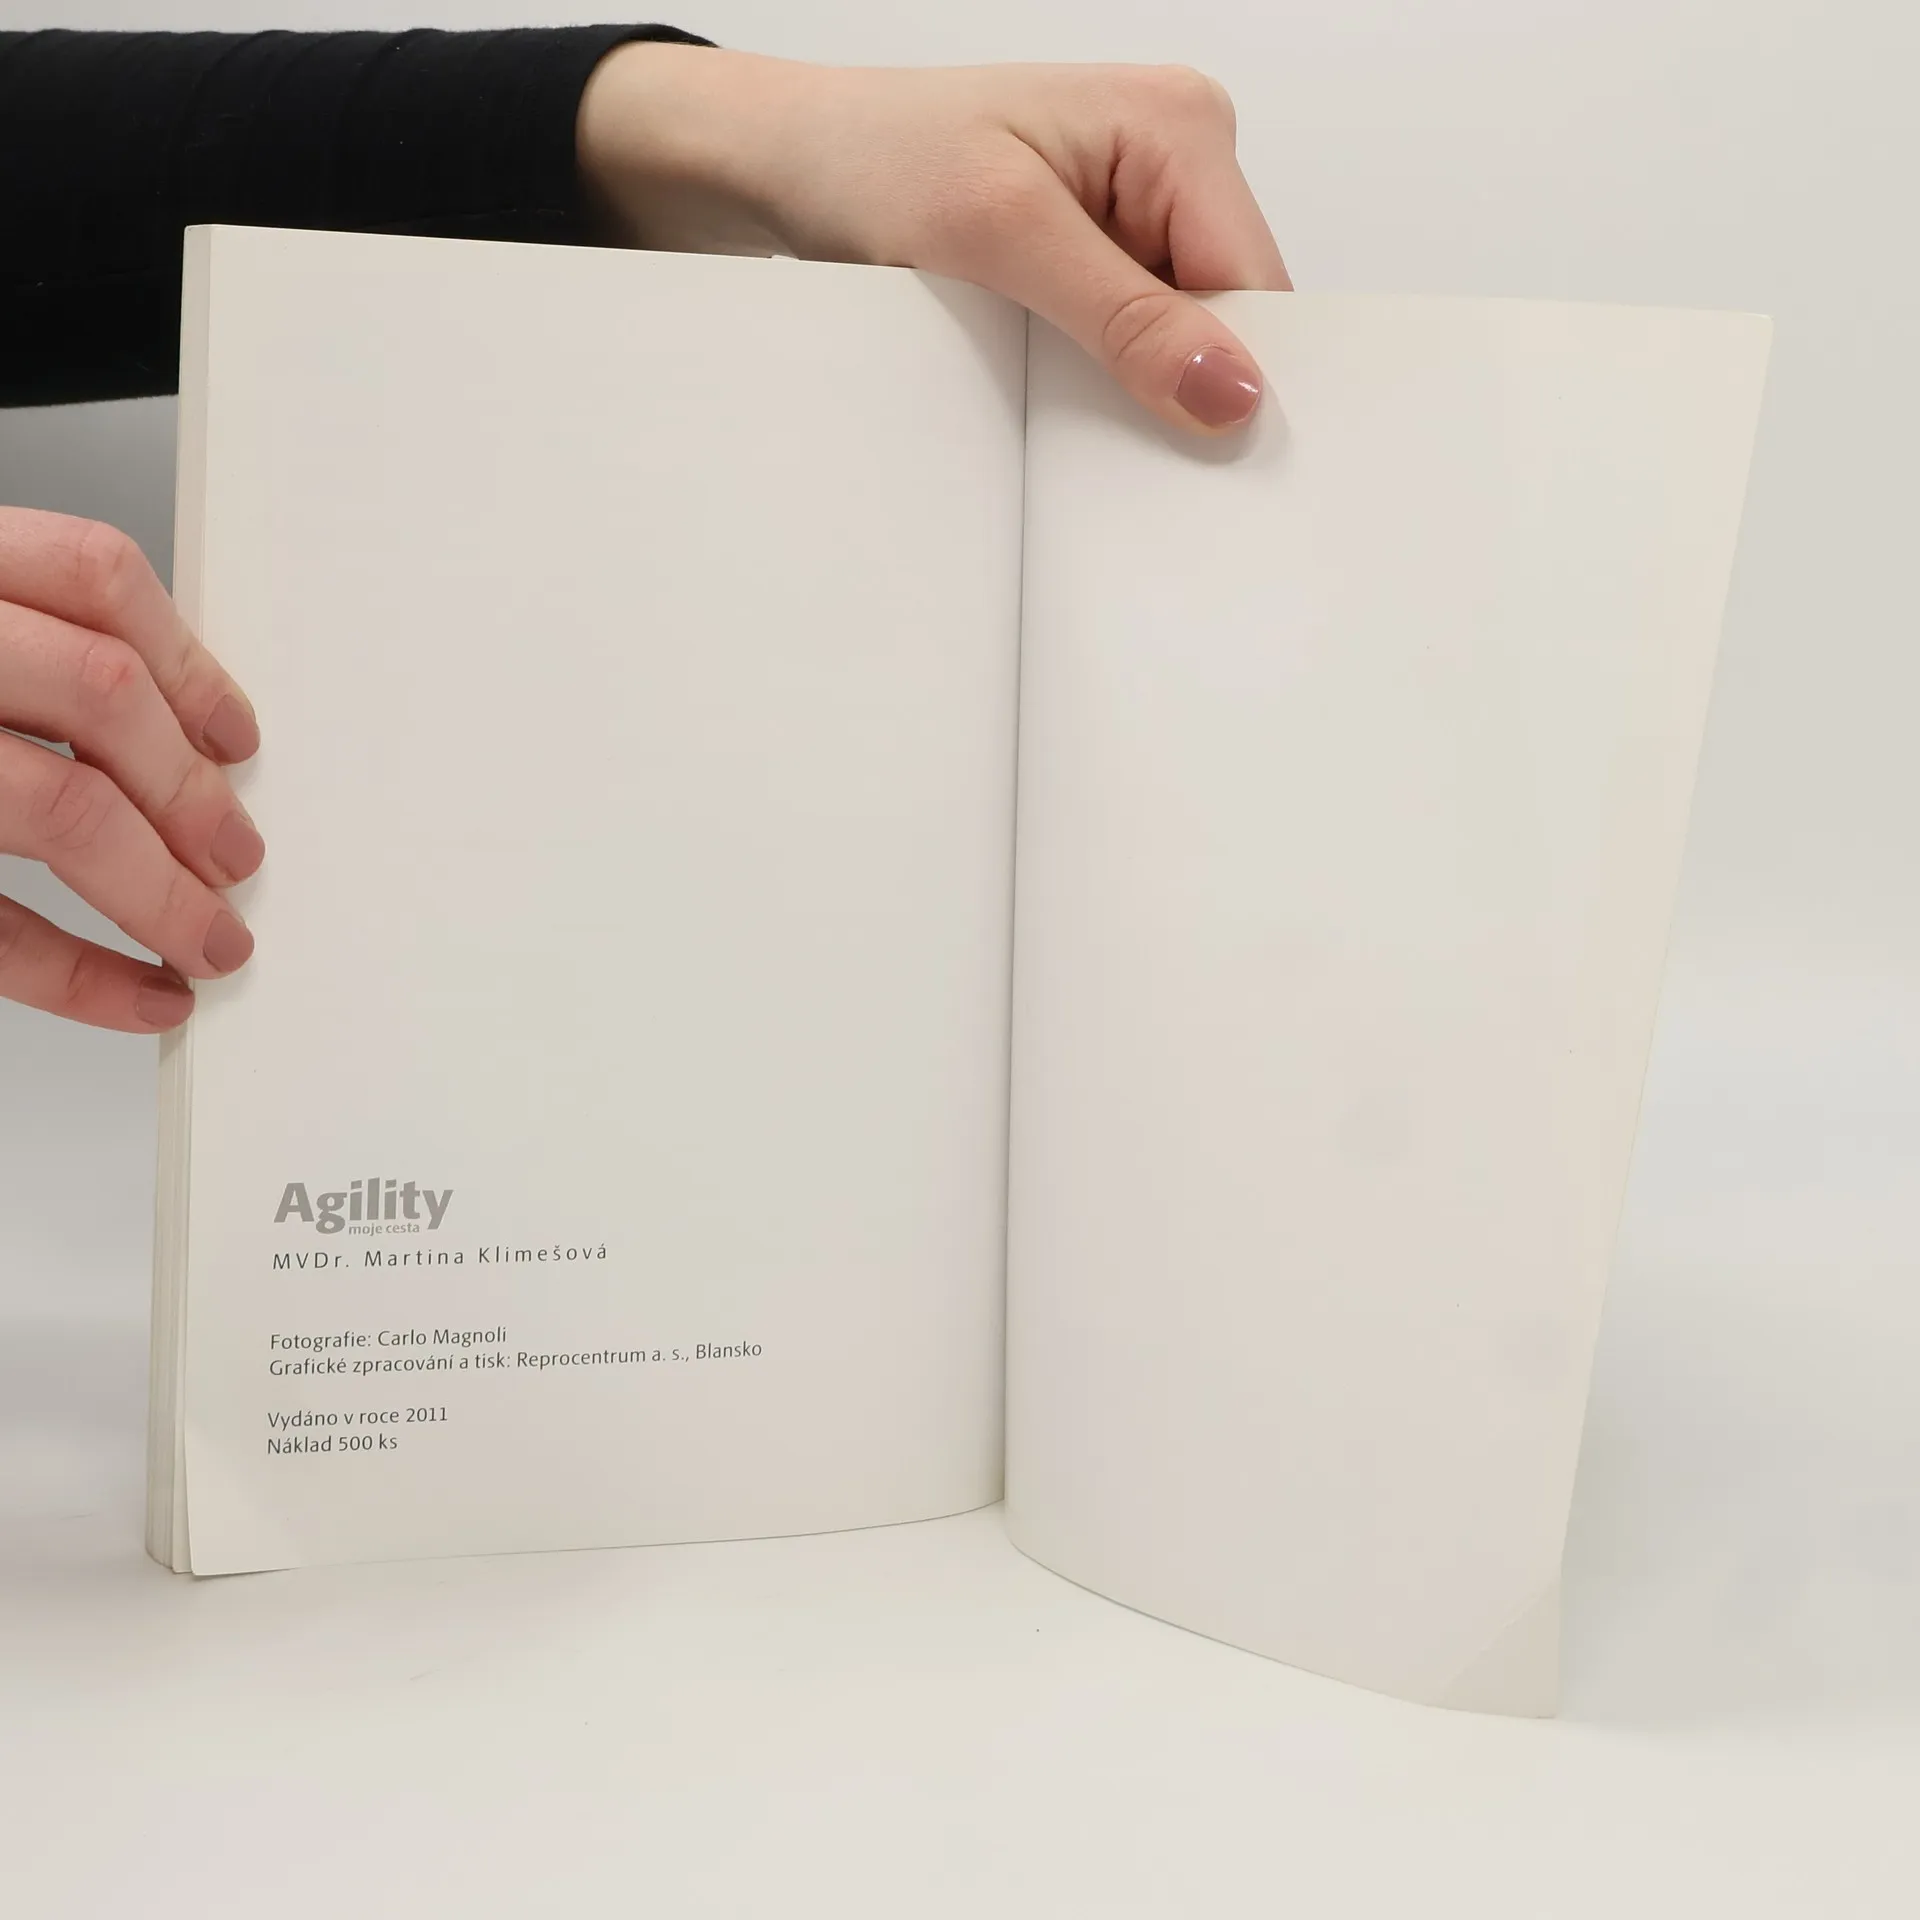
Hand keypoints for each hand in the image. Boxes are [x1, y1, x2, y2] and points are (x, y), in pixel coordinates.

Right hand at [0, 508, 261, 1032]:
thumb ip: (3, 644)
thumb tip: (166, 732)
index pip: (90, 574)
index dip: (187, 661)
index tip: (235, 735)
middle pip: (97, 691)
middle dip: (188, 788)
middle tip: (237, 854)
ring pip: (57, 807)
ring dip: (159, 887)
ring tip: (210, 938)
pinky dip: (80, 974)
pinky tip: (139, 996)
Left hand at [579, 49, 1288, 432]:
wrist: (787, 162)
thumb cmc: (872, 159)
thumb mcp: (999, 236)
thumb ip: (1122, 317)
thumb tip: (1231, 390)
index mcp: (1180, 127)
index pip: (1257, 287)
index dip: (1238, 378)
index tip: (1200, 456)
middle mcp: (1175, 162)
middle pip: (1229, 318)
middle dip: (1181, 386)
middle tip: (1099, 430)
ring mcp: (1139, 211)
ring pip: (1181, 341)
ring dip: (1131, 387)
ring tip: (1052, 391)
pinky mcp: (1098, 255)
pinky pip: (1131, 341)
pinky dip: (1097, 378)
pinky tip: (1047, 385)